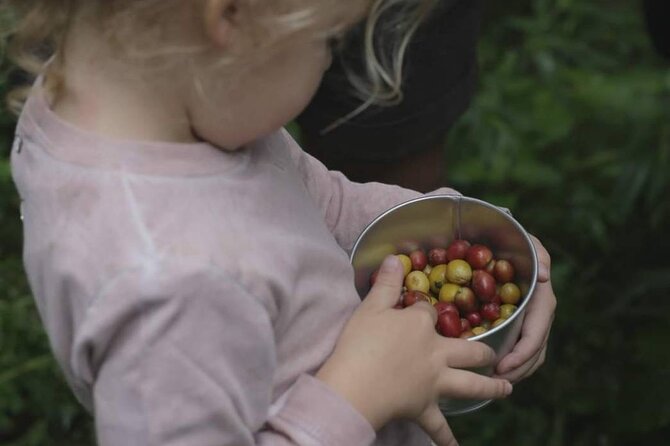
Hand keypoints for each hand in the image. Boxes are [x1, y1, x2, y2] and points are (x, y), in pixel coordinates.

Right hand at [317, 255, 512, 445]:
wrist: (355, 385)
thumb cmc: (360, 343)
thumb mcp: (370, 308)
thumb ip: (386, 284)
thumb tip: (396, 259)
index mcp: (422, 325)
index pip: (429, 312)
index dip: (425, 310)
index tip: (418, 310)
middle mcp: (437, 353)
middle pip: (469, 350)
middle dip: (483, 351)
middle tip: (495, 356)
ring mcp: (435, 383)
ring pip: (471, 386)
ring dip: (491, 388)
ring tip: (507, 389)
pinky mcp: (424, 408)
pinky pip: (439, 427)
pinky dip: (447, 439)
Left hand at [495, 235, 556, 381]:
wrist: (502, 240)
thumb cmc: (514, 240)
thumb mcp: (527, 242)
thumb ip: (538, 254)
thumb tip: (545, 277)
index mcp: (541, 299)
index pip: (537, 332)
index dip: (522, 353)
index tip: (503, 366)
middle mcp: (539, 313)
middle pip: (534, 350)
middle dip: (518, 369)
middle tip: (495, 382)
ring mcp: (530, 320)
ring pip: (529, 354)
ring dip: (515, 371)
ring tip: (493, 382)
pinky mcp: (518, 323)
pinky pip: (519, 348)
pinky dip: (510, 362)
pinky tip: (492, 370)